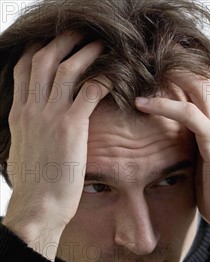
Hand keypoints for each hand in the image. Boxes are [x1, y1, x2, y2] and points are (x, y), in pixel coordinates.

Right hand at [3, 33, 109, 257]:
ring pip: (67, 69)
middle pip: (44, 59)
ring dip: (85, 53)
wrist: (37, 206)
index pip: (24, 69)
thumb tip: (34, 132)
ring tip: (101, 44)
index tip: (52, 43)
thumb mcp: (24, 154)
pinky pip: (90, 91)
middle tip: (80, 33)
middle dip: (62, 41)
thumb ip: (29, 134)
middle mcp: (31, 109)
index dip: (39, 50)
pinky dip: (103, 78)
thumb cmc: (34, 187)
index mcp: (19, 114)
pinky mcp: (71, 127)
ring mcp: (50, 116)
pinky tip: (115, 75)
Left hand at [135, 73, 209, 238]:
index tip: (144, 66)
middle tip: (137, 60)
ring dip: (165, 75)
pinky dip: (165, 105)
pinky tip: (142, 103)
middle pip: (199, 73)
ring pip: (197, 85)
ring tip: (135, 71)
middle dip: (169, 61)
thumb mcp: (199, 160)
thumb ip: (187, 142)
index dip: (174, 68)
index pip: (199, 81)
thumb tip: (163, 139)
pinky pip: (191, 116)